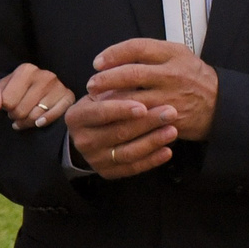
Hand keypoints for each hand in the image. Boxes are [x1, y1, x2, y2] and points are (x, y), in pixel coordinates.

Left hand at [0, 62, 75, 129]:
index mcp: (26, 70)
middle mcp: (44, 75)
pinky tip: (38, 123)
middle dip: (16, 116)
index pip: (7, 101)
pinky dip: (45, 122)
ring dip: (27, 122)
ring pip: (36, 116)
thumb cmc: (19, 89)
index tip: (9, 107)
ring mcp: (58, 86)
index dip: (6, 108)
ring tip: (26, 118)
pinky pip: (54, 116)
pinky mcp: (68, 97)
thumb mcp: (2, 89)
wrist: (42, 89)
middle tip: (17, 115)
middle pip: (21, 110)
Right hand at [63, 91, 177, 179]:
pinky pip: (132, 168)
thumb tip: (139, 74)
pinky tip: (168, 151)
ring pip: (127, 152)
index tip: (144, 105)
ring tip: (173, 130)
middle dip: (146, 122)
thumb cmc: (101, 105)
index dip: (122, 109)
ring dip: (152, 141)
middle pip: (118, 132)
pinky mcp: (107, 173)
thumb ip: (116, 86)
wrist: (89, 133)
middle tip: (170, 112)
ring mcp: (94, 159)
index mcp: (76, 117)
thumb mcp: (102, 92)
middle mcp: (82, 140)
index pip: (100, 113)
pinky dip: (152, 160)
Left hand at [85, 38, 218, 140]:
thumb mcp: (179, 55)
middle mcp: (172, 73)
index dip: (113, 54)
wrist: (220, 104)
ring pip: (133, 99)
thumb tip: (116, 56)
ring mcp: (172, 97)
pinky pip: (142, 119)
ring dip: (111, 101)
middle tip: (91, 84)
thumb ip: (152, 53)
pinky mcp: (171, 117)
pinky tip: (113, 118)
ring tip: (97, 102)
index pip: (136, 47)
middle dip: (106, 79)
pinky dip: (125, 118)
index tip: (98, 62)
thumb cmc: (194, 77)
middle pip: (131, 73)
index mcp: (173, 53)